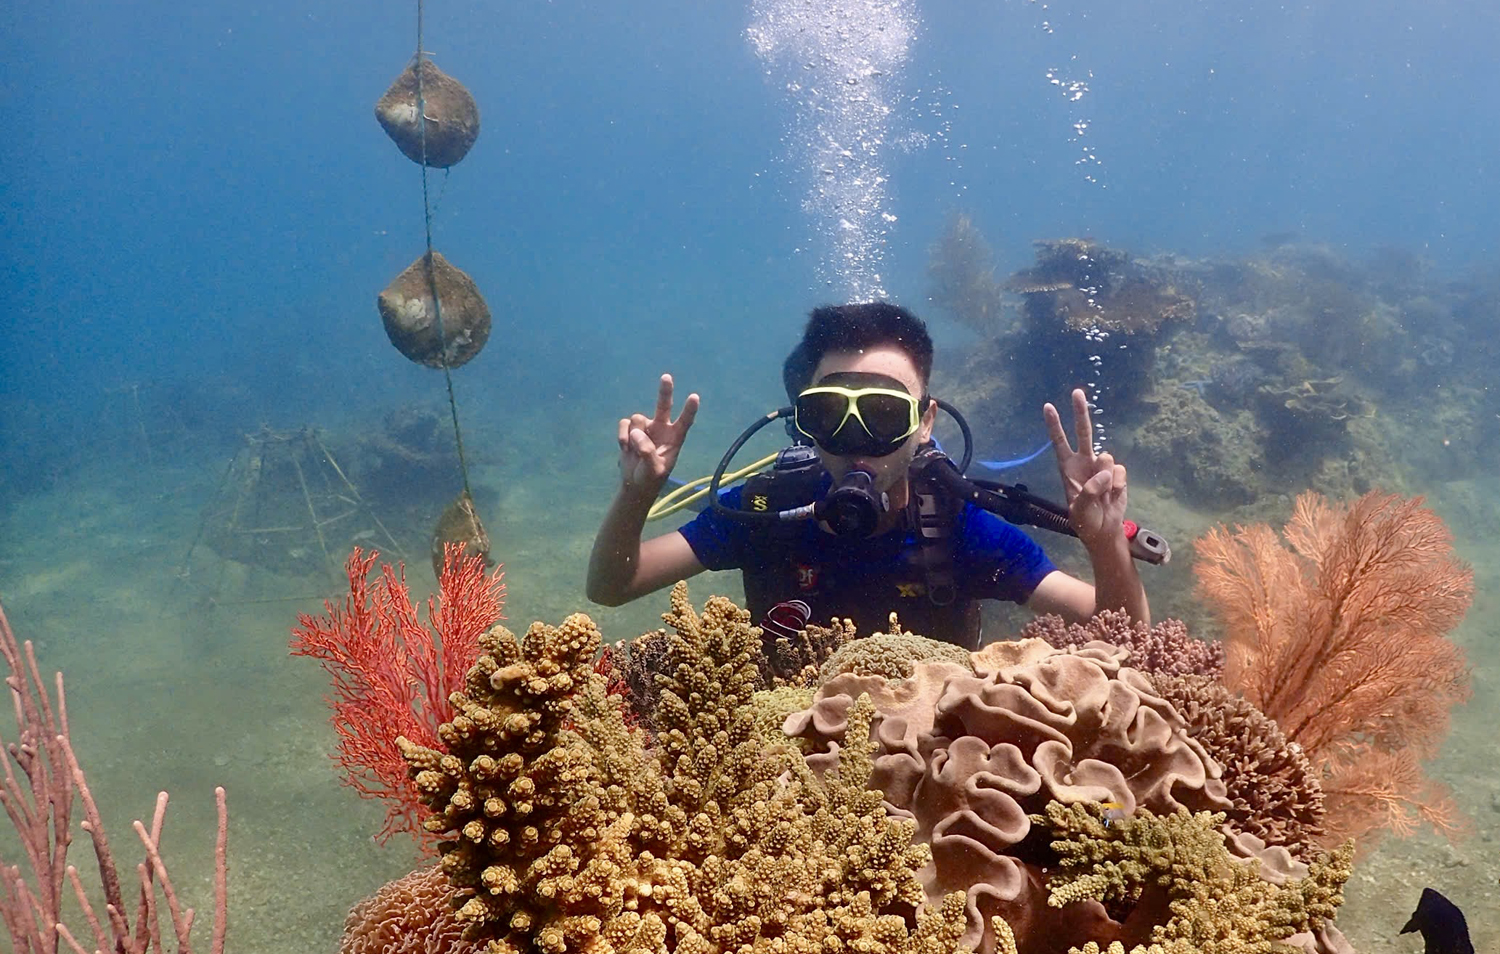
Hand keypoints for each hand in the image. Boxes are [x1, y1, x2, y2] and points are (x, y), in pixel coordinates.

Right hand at [618, 373, 699, 494]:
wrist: (634, 483)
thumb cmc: (650, 478)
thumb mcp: (654, 470)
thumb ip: (647, 452)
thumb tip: (637, 433)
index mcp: (675, 439)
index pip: (684, 422)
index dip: (689, 410)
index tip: (694, 397)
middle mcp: (662, 428)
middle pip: (664, 406)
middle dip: (665, 391)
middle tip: (667, 376)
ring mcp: (646, 427)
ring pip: (637, 419)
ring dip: (633, 435)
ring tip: (634, 451)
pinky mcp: (631, 429)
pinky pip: (625, 424)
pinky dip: (622, 436)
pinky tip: (625, 448)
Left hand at [1043, 388, 1127, 547]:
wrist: (1104, 530)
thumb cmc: (1085, 521)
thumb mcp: (1080, 510)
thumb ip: (1090, 491)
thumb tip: (1105, 471)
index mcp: (1067, 468)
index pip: (1059, 442)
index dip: (1054, 425)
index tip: (1048, 407)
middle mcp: (1084, 462)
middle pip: (1082, 432)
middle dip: (1080, 411)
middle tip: (1076, 392)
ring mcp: (1101, 467)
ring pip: (1106, 457)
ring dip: (1106, 478)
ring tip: (1102, 495)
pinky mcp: (1117, 473)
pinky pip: (1120, 471)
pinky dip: (1118, 485)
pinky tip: (1113, 495)